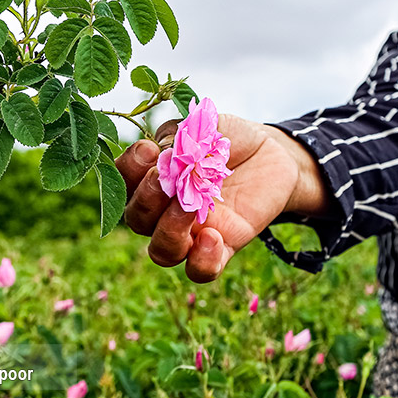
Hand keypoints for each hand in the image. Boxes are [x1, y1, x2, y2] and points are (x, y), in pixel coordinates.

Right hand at [116, 113, 298, 282]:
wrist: (272, 154)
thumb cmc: (231, 139)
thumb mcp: (207, 126)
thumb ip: (182, 135)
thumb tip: (165, 150)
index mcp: (154, 177)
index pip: (124, 181)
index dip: (128, 169)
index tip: (148, 149)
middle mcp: (165, 210)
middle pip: (137, 219)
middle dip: (146, 199)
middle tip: (164, 177)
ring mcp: (192, 232)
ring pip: (162, 251)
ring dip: (169, 231)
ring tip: (188, 207)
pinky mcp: (222, 247)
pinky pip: (201, 270)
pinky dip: (201, 260)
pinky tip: (213, 237)